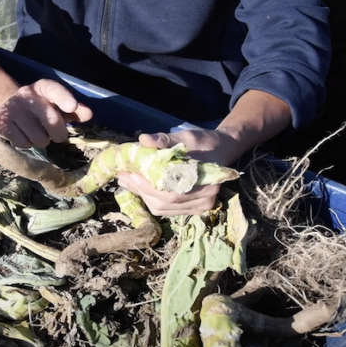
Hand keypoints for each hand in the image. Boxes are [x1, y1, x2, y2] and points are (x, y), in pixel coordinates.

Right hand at [0, 79, 93, 148]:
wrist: (5, 104)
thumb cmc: (40, 107)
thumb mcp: (57, 105)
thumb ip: (75, 110)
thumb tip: (89, 114)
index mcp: (43, 87)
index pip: (54, 90)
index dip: (64, 98)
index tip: (72, 106)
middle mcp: (27, 95)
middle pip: (52, 121)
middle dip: (59, 133)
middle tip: (55, 133)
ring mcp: (13, 110)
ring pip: (40, 138)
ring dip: (43, 140)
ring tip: (37, 132)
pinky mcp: (3, 124)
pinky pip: (25, 144)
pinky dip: (28, 144)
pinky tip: (25, 134)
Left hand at [116, 129, 240, 215]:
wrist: (221, 149)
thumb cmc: (204, 142)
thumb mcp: (186, 137)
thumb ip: (165, 140)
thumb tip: (143, 139)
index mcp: (206, 184)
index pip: (171, 193)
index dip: (148, 186)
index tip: (130, 173)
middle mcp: (204, 201)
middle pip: (165, 203)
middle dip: (141, 190)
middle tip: (123, 176)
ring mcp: (199, 207)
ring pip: (163, 208)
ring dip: (143, 196)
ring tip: (128, 181)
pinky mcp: (192, 209)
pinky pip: (166, 209)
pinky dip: (151, 199)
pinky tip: (140, 187)